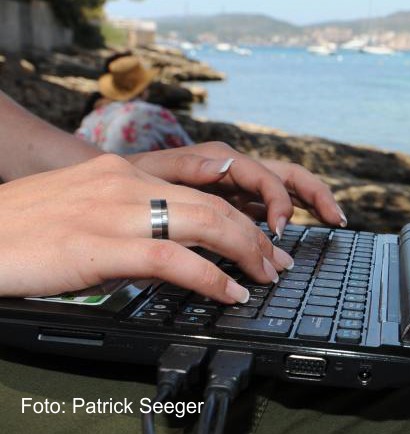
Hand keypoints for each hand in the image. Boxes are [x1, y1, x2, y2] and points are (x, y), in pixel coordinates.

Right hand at [0, 154, 293, 302]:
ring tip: (264, 277)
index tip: (261, 237)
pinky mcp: (100, 243)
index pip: (200, 186)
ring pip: (205, 222)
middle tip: (275, 262)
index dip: (240, 213)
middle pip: (213, 203)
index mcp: (122, 171)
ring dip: (246, 252)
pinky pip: (174, 258)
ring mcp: (113, 210)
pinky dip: (212, 277)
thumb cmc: (21, 228)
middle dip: (254, 235)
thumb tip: (171, 244)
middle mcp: (125, 182)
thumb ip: (128, 215)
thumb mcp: (83, 208)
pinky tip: (230, 293)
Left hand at [125, 142, 347, 237]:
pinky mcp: (232, 204)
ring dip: (309, 205)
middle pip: (287, 176)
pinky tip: (291, 238)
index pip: (265, 178)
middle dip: (315, 195)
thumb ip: (189, 168)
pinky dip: (285, 220)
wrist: (109, 191)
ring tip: (332, 223)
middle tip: (336, 220)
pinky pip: (266, 209)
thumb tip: (226, 164)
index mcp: (220, 160)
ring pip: (284, 190)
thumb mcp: (151, 173)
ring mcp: (236, 188)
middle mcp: (234, 170)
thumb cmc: (128, 181)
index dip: (278, 203)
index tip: (277, 233)